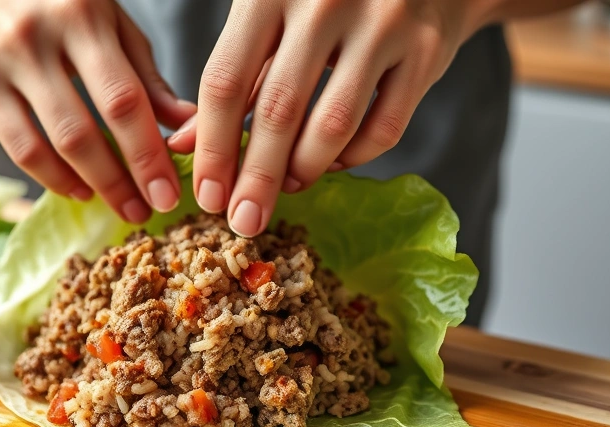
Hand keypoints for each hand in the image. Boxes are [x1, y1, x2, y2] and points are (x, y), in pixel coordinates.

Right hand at [0, 0, 196, 222]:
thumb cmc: (65, 5)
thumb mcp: (114, 25)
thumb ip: (147, 78)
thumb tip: (188, 128)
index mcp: (81, 17)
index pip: (121, 100)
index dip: (147, 154)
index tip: (169, 193)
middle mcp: (33, 39)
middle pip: (82, 132)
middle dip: (119, 182)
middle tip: (147, 211)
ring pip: (46, 146)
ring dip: (88, 186)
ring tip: (119, 205)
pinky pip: (17, 149)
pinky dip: (52, 177)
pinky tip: (79, 188)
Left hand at [168, 0, 484, 235]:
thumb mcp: (269, 18)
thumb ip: (233, 77)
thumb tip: (182, 146)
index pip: (227, 82)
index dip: (214, 148)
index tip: (207, 196)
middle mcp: (324, 1)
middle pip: (278, 111)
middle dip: (256, 179)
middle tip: (243, 221)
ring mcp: (382, 23)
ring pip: (333, 125)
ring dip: (304, 170)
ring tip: (287, 186)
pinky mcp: (426, 49)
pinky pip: (385, 128)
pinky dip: (354, 157)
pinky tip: (333, 161)